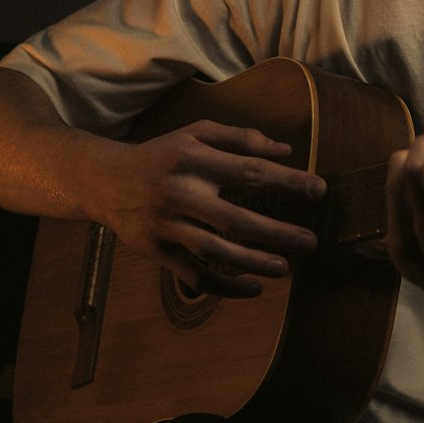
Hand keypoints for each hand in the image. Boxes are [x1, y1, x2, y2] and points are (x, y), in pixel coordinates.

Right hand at [96, 119, 325, 296]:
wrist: (104, 181)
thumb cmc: (162, 155)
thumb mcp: (196, 134)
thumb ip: (241, 138)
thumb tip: (286, 149)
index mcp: (193, 158)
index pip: (249, 171)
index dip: (287, 181)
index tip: (319, 190)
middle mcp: (178, 192)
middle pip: (234, 219)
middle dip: (276, 233)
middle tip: (310, 242)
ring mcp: (166, 225)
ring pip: (214, 251)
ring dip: (252, 263)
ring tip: (284, 269)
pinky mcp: (157, 251)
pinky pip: (194, 275)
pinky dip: (224, 286)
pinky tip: (252, 288)